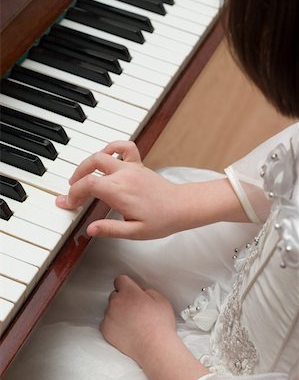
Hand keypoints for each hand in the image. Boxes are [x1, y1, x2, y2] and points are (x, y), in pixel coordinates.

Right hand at [56, 141, 180, 238]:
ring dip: (87, 164)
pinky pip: (124, 147)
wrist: (182, 207)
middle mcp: (124, 176)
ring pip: (101, 155)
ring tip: (80, 177)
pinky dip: (111, 147)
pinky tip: (105, 157)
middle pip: (90, 167)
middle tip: (71, 193)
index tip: (67, 203)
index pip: (87, 185)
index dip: (73, 193)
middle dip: (75, 179)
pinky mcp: (138, 165)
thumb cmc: (162, 220)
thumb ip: (111, 229)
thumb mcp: (135, 232)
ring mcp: (131, 168)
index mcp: (120, 192)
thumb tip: (90, 229)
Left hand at [100, 275, 175, 364]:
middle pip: (115, 295)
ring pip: (111, 309)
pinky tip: (126, 331)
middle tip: (135, 310)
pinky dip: (114, 325)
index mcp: (129, 292)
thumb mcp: (161, 300)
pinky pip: (107, 322)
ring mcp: (109, 317)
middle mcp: (116, 302)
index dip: (127, 285)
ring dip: (118, 312)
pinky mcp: (105, 330)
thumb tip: (140, 292)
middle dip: (123, 299)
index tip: (131, 291)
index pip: (120, 280)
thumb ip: (147, 291)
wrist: (155, 348)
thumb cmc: (160, 325)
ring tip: (132, 323)